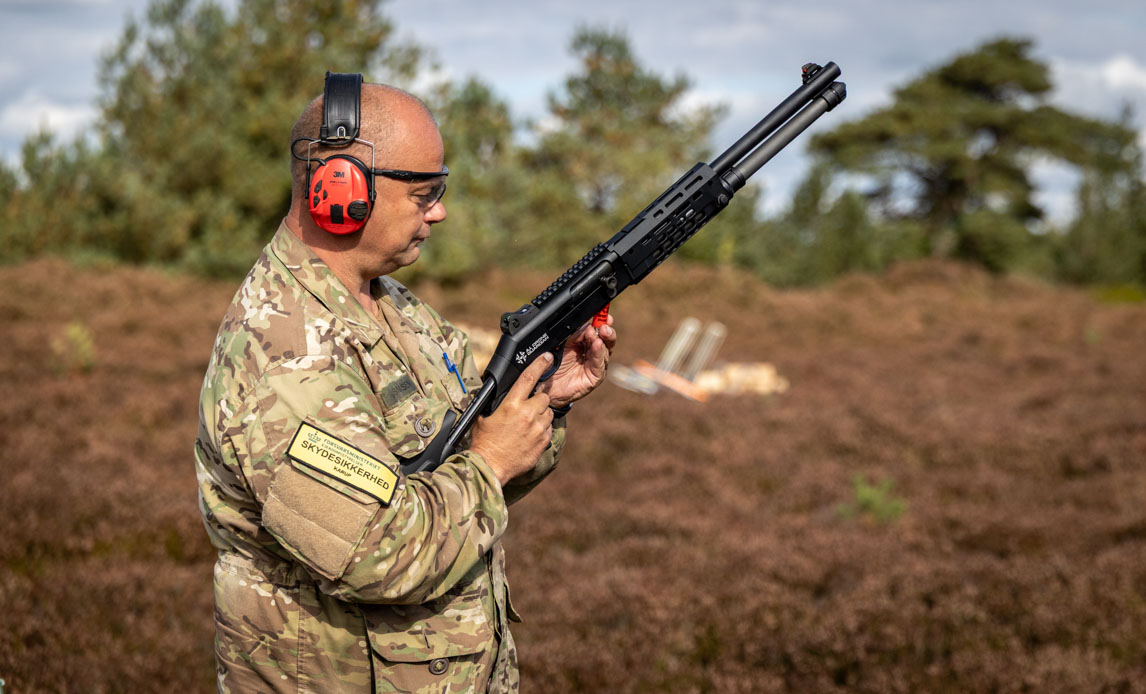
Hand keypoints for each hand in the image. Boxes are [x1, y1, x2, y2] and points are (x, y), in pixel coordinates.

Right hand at [469, 353, 554, 485]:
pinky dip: (542, 430)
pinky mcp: (544, 441)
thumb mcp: (484, 417)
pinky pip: (549, 429)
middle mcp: (528, 414)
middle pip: (543, 396)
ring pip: (549, 413)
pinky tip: (530, 436)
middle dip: (538, 400)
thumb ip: (495, 404)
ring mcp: (538, 428)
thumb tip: (495, 395)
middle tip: (528, 408)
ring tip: (528, 424)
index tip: (547, 357)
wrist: (490, 466)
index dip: (540, 364)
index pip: (529, 377)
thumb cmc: (484, 442)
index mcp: (512, 404)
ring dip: (541, 415)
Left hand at [536, 314, 616, 407]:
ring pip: (605, 350)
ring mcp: (596, 365)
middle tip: (604, 322)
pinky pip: (599, 363)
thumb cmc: (554, 366)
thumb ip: (574, 335)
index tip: (604, 313)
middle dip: (606, 329)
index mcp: (586, 343)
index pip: (597, 330)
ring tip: (598, 331)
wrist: (546, 387)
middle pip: (606, 339)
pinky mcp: (595, 376)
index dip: (601, 321)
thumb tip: (585, 324)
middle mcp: (593, 353)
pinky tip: (597, 344)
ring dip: (602, 338)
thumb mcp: (562, 345)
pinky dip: (599, 352)